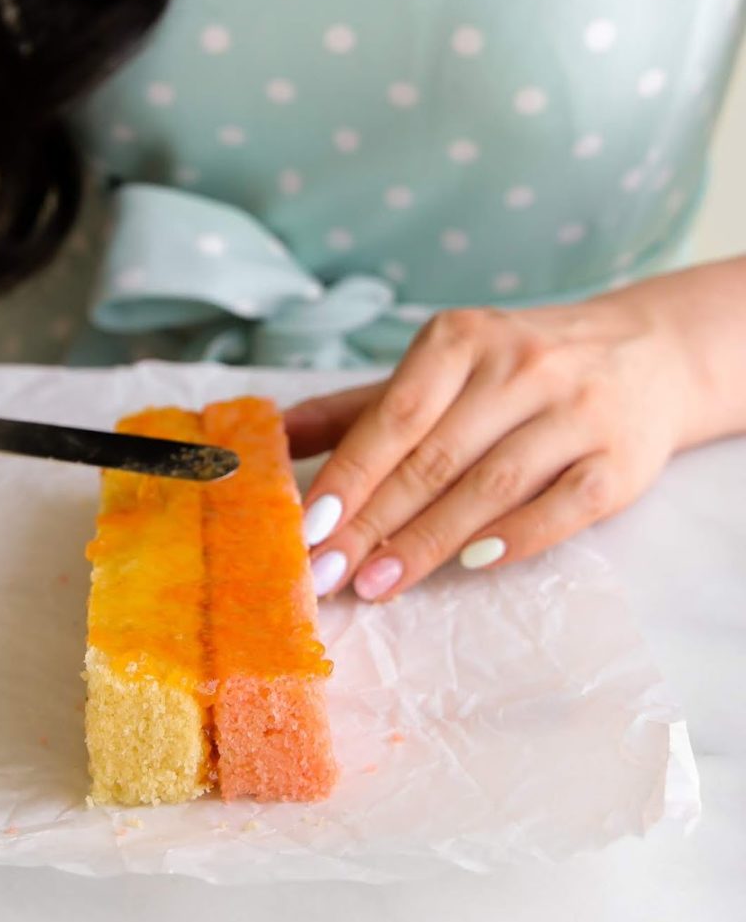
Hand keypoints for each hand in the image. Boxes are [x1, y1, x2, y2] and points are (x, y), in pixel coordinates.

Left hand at [285, 289, 703, 600]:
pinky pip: (562, 506)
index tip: (308, 528)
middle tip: (327, 574)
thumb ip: (362, 408)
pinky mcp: (620, 459)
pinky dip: (515, 537)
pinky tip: (471, 564)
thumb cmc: (520, 370)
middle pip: (434, 458)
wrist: (647, 355)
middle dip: (372, 522)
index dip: (349, 475)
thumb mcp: (443, 368)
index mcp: (463, 338)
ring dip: (429, 541)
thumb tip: (275, 437)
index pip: (394, 416)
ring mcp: (576, 412)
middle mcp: (521, 367)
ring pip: (491, 485)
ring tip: (378, 583)